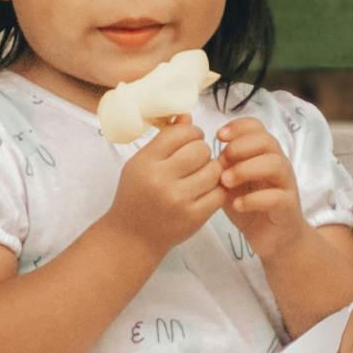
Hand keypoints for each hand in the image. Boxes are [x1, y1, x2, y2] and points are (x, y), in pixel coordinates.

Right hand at [106, 119, 222, 254]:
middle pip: (200, 149)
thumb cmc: (137, 195)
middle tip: (195, 160)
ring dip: (211, 169)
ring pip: (214, 169)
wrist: (133, 236)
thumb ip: (164, 140)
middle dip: (202, 151)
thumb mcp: (141, 163)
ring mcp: (179, 199)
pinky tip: (205, 190)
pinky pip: (219, 192)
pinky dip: (216, 189)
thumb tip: (187, 116)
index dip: (191, 132)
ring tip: (200, 174)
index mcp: (146, 162)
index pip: (180, 133)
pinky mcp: (194, 217)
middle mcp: (161, 180)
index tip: (190, 139)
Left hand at [215, 118, 304, 257]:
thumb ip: (220, 167)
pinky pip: (276, 197)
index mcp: (264, 154)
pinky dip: (254, 199)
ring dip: (246, 169)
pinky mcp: (288, 207)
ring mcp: (286, 185)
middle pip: (267, 141)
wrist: (274, 238)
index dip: (238, 127)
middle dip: (240, 147)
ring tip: (225, 182)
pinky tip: (237, 204)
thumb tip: (201, 152)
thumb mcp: (230, 184)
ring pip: (275, 164)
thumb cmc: (249, 206)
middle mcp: (279, 164)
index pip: (257, 127)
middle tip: (220, 162)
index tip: (218, 136)